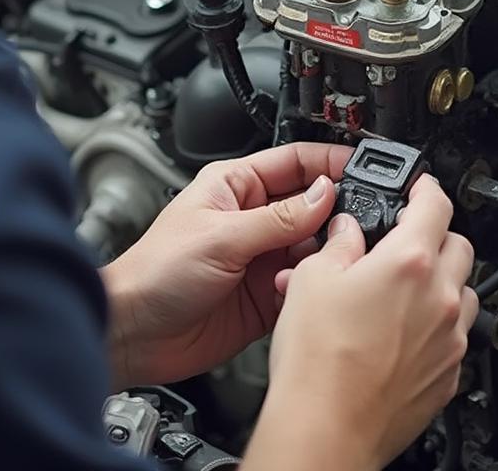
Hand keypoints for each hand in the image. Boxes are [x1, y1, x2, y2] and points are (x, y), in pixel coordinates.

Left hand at [101, 142, 350, 386]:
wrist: (133, 335)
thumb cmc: (154, 273)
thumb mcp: (222, 236)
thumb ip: (278, 217)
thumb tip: (325, 193)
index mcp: (237, 187)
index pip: (295, 162)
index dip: (330, 161)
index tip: (364, 166)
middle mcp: (253, 218)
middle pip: (312, 205)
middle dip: (336, 213)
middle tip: (357, 222)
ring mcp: (261, 257)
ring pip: (313, 247)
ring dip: (324, 255)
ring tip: (327, 261)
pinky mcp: (266, 294)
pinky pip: (304, 283)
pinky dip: (312, 287)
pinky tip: (304, 290)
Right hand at [245, 175, 477, 470]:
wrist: (326, 429)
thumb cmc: (317, 361)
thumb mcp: (313, 279)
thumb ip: (339, 243)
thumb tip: (348, 231)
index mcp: (410, 262)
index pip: (436, 203)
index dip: (426, 186)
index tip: (419, 186)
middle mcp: (441, 297)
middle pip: (459, 244)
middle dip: (436, 234)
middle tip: (405, 239)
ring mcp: (450, 339)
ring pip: (465, 291)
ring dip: (442, 281)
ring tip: (404, 288)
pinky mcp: (449, 375)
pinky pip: (457, 335)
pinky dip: (439, 324)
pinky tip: (403, 331)